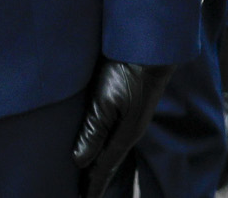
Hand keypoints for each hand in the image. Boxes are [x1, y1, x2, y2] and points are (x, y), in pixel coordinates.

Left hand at [71, 58, 173, 197]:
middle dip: (96, 179)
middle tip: (84, 194)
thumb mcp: (106, 101)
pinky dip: (101, 144)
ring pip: (110, 148)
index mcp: (125, 135)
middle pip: (108, 161)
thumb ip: (93, 130)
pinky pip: (110, 133)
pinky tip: (96, 142)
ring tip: (87, 174)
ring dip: (99, 162)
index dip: (94, 186)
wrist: (147, 46)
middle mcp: (128, 130)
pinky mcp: (126, 105)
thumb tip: (80, 162)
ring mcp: (129, 118)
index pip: (104, 167)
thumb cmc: (126, 71)